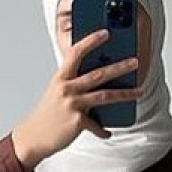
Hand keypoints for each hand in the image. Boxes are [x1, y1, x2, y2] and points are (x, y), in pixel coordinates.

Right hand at [11, 29, 143, 171]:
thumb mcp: (56, 93)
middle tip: (135, 62)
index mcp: (61, 78)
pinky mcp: (77, 122)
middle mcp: (67, 88)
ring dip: (125, 94)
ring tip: (139, 91)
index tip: (105, 33)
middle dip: (119, 67)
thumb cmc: (47, 115)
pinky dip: (103, 130)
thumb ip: (73, 84)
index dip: (91, 41)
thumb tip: (96, 82)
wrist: (33, 137)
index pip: (76, 53)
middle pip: (98, 74)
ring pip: (105, 96)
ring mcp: (73, 105)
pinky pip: (97, 125)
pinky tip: (107, 133)